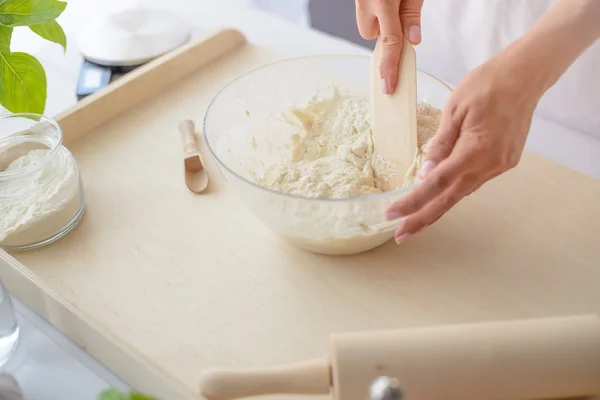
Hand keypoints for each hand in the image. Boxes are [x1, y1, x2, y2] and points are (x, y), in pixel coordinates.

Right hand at [355, 0, 423, 93]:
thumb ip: (412, 13)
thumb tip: (412, 40)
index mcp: (383, 2)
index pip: (389, 42)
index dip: (389, 67)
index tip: (388, 87)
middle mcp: (365, 2)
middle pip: (370, 34)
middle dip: (384, 31)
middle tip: (398, 13)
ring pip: (366, 22)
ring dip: (378, 19)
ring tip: (393, 1)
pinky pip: (365, 10)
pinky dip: (374, 8)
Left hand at [385, 49, 544, 243]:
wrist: (525, 75)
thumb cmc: (487, 84)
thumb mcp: (454, 111)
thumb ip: (440, 146)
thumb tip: (425, 175)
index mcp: (475, 151)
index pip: (436, 184)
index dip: (413, 202)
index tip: (392, 215)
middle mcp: (490, 164)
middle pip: (450, 199)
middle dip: (423, 218)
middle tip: (401, 235)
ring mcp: (501, 165)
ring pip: (463, 191)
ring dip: (439, 203)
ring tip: (414, 215)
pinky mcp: (506, 161)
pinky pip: (475, 179)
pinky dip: (455, 186)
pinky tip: (441, 189)